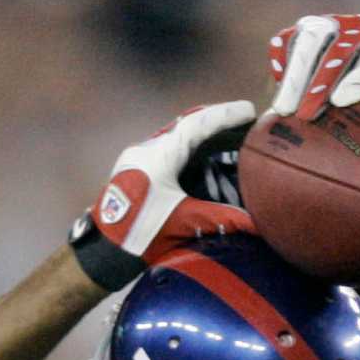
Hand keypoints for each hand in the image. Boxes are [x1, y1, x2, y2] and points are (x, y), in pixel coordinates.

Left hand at [69, 101, 256, 291]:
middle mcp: (147, 148)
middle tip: (238, 118)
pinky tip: (196, 156)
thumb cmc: (140, 235)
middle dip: (213, 119)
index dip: (226, 115)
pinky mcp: (133, 167)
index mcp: (161, 156)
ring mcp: (137, 156)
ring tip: (222, 134)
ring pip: (174, 134)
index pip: (198, 125)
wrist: (104, 250)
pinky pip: (164, 147)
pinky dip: (185, 147)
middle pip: (186, 123)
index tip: (248, 109)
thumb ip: (220, 218)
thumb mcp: (184, 224)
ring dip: (198, 133)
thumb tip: (255, 223)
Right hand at [268, 13, 359, 120]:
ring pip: (306, 42)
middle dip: (319, 80)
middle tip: (307, 115)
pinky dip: (279, 67)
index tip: (341, 102)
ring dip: (294, 77)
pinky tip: (272, 98)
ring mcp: (323, 27)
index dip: (359, 76)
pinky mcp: (298, 33)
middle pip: (335, 47)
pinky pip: (284, 43)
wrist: (358, 70)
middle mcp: (352, 28)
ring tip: (282, 112)